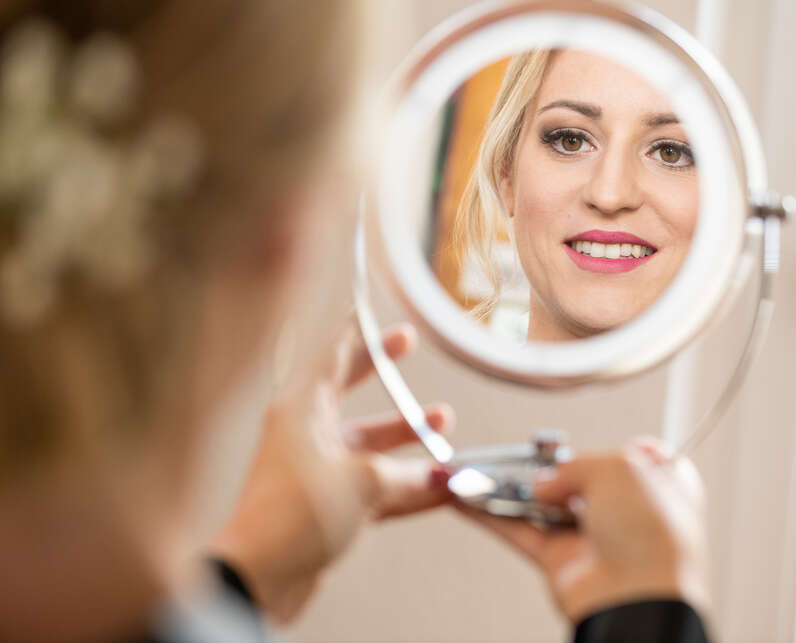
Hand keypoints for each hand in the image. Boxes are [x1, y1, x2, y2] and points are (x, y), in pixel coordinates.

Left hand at [210, 321, 453, 622]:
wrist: (258, 578)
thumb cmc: (291, 518)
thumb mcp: (361, 483)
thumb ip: (406, 475)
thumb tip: (439, 476)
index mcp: (301, 411)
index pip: (330, 356)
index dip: (355, 332)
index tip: (371, 310)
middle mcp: (304, 434)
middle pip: (349, 391)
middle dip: (383, 372)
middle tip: (407, 345)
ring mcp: (314, 471)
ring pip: (366, 443)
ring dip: (404, 436)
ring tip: (442, 425)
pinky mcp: (324, 506)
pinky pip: (372, 485)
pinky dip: (404, 484)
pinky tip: (439, 486)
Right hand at [464, 438, 707, 622]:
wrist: (639, 597)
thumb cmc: (652, 532)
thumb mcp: (617, 468)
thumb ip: (574, 465)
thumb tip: (545, 484)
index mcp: (661, 484)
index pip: (637, 459)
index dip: (614, 447)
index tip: (592, 439)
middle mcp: (629, 511)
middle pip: (581, 479)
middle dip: (548, 466)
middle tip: (522, 453)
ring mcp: (595, 538)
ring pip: (544, 506)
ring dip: (509, 490)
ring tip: (477, 470)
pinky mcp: (563, 562)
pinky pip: (521, 532)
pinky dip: (492, 516)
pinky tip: (468, 500)